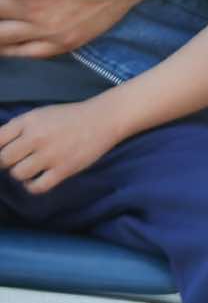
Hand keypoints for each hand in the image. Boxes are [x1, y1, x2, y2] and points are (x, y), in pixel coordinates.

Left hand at [0, 100, 126, 193]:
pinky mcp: (64, 170)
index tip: (6, 152)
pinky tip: (37, 179)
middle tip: (20, 158)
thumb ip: (16, 129)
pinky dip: (32, 186)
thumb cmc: (68, 117)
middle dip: (9, 161)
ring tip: (31, 167)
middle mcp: (37, 137)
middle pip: (4, 159)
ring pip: (18, 174)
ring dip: (21, 173)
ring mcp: (50, 155)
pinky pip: (36, 187)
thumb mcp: (39, 115)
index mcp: (28, 121)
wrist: (103, 119)